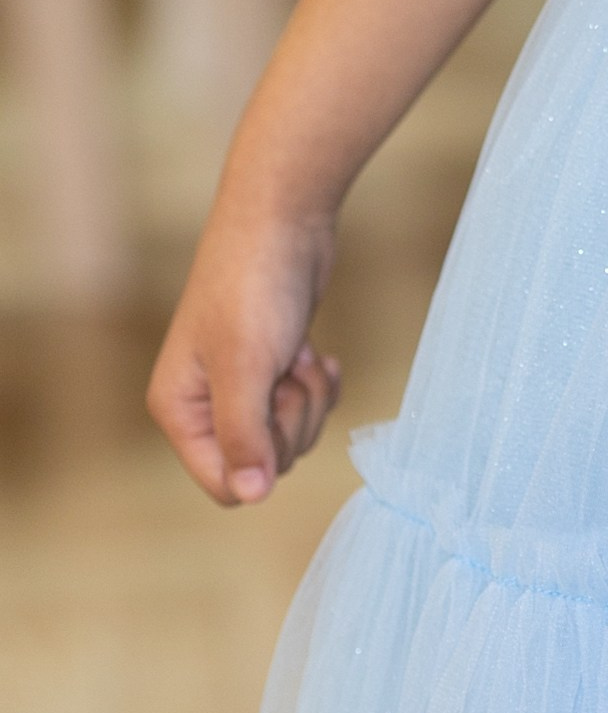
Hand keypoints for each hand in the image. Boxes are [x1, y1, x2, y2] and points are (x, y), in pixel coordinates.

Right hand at [146, 199, 340, 505]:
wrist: (285, 217)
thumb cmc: (255, 285)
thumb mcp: (247, 365)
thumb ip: (244, 435)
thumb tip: (250, 495)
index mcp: (179, 409)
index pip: (222, 483)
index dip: (260, 461)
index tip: (274, 409)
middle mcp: (205, 402)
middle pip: (264, 461)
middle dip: (291, 420)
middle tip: (289, 370)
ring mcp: (243, 383)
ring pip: (291, 434)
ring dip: (308, 397)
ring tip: (301, 353)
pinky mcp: (277, 365)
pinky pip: (309, 405)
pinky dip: (322, 385)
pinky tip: (322, 357)